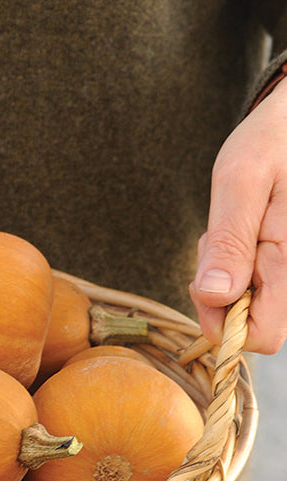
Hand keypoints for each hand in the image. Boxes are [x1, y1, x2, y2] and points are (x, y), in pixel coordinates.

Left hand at [190, 76, 286, 354]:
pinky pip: (262, 285)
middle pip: (256, 326)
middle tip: (219, 239)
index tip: (209, 281)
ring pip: (257, 306)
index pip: (261, 337)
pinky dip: (242, 265)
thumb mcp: (239, 180)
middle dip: (224, 295)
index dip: (224, 322)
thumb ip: (229, 241)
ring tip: (235, 226)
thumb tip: (216, 297)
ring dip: (232, 276)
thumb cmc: (272, 142)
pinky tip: (245, 230)